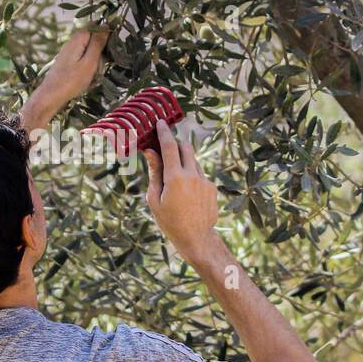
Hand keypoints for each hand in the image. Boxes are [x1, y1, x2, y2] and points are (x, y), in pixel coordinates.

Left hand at [20, 28, 107, 132]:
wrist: (51, 95)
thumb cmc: (71, 80)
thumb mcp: (89, 62)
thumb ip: (98, 42)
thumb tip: (107, 25)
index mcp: (79, 37)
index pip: (99, 26)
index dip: (108, 35)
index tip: (113, 49)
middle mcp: (73, 40)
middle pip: (95, 39)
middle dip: (102, 52)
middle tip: (101, 67)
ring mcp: (70, 50)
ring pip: (91, 51)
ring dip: (96, 62)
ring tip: (94, 76)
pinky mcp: (68, 60)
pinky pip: (84, 60)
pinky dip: (88, 68)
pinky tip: (87, 79)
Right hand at [142, 120, 221, 263]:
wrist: (196, 238)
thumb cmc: (169, 221)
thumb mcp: (155, 198)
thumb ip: (155, 172)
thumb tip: (150, 151)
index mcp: (175, 177)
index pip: (169, 146)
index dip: (164, 132)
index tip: (160, 123)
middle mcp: (192, 175)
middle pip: (185, 147)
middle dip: (176, 144)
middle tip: (166, 149)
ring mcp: (205, 181)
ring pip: (193, 161)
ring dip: (183, 162)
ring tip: (174, 180)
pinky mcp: (212, 188)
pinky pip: (200, 175)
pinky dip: (191, 176)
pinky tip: (186, 194)